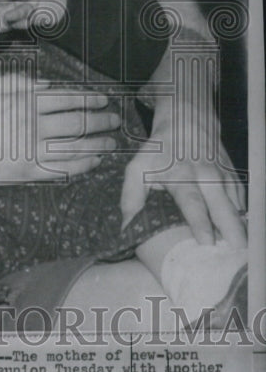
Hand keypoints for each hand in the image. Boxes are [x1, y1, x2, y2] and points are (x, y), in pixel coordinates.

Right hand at [0, 73, 119, 191]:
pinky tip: (94, 161)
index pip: (66, 98)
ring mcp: (32, 150)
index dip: (89, 98)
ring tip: (112, 141)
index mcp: (24, 101)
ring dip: (98, 142)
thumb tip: (46, 84)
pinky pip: (63, 169)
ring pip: (75, 145)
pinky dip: (82, 165)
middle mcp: (33, 124)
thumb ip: (17, 82)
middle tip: (115, 120)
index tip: (103, 99)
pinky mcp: (28, 173)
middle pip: (77, 121)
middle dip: (101, 120)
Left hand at [121, 116, 246, 248]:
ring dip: (240, 228)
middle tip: (237, 252)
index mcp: (181, 175)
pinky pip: (242, 201)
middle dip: (231, 230)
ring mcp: (224, 176)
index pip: (192, 201)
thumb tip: (126, 229)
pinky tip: (242, 237)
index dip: (200, 222)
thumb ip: (131, 197)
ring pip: (236, 205)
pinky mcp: (234, 177)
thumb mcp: (138, 167)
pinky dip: (243, 218)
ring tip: (241, 252)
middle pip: (223, 206)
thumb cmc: (160, 149)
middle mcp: (206, 176)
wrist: (187, 118)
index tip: (207, 242)